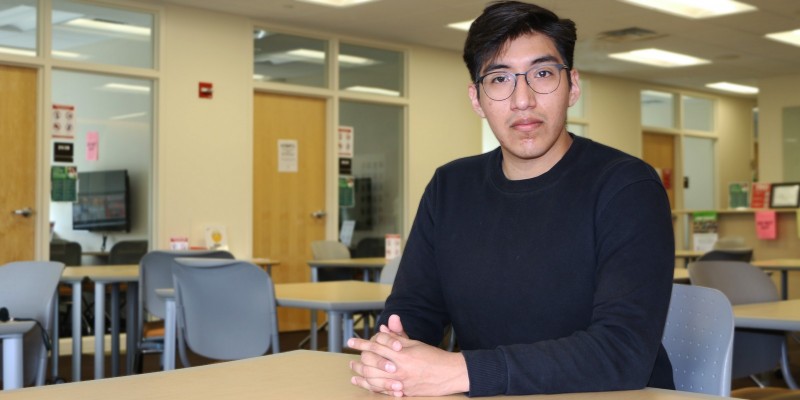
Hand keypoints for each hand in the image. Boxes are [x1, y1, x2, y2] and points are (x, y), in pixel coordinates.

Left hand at [348, 315, 469, 396]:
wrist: (450, 373)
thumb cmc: (433, 356)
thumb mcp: (415, 343)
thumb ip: (397, 336)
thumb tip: (385, 325)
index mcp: (401, 354)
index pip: (375, 346)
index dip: (361, 343)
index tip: (351, 342)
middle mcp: (399, 369)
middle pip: (370, 365)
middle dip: (358, 361)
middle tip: (351, 359)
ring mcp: (401, 383)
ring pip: (374, 380)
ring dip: (361, 376)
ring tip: (354, 371)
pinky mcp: (404, 392)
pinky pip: (383, 391)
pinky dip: (372, 387)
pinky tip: (365, 384)